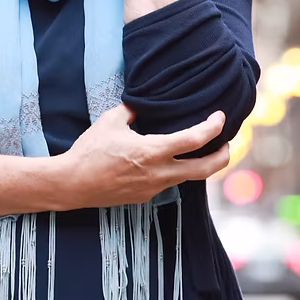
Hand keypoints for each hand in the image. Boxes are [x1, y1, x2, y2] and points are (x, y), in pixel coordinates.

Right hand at [56, 104, 229, 208]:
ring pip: (187, 178)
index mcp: (153, 151)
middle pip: (205, 170)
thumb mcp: (111, 121)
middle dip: (222, 157)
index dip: (212, 127)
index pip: (194, 140)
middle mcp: (159, 173)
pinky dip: (174, 172)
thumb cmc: (90, 151)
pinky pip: (167, 183)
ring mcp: (153, 189)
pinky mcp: (144, 197)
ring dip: (199, 165)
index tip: (220, 117)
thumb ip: (133, 110)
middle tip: (227, 144)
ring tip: (201, 151)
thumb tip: (144, 102)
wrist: (72, 184)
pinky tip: (168, 162)